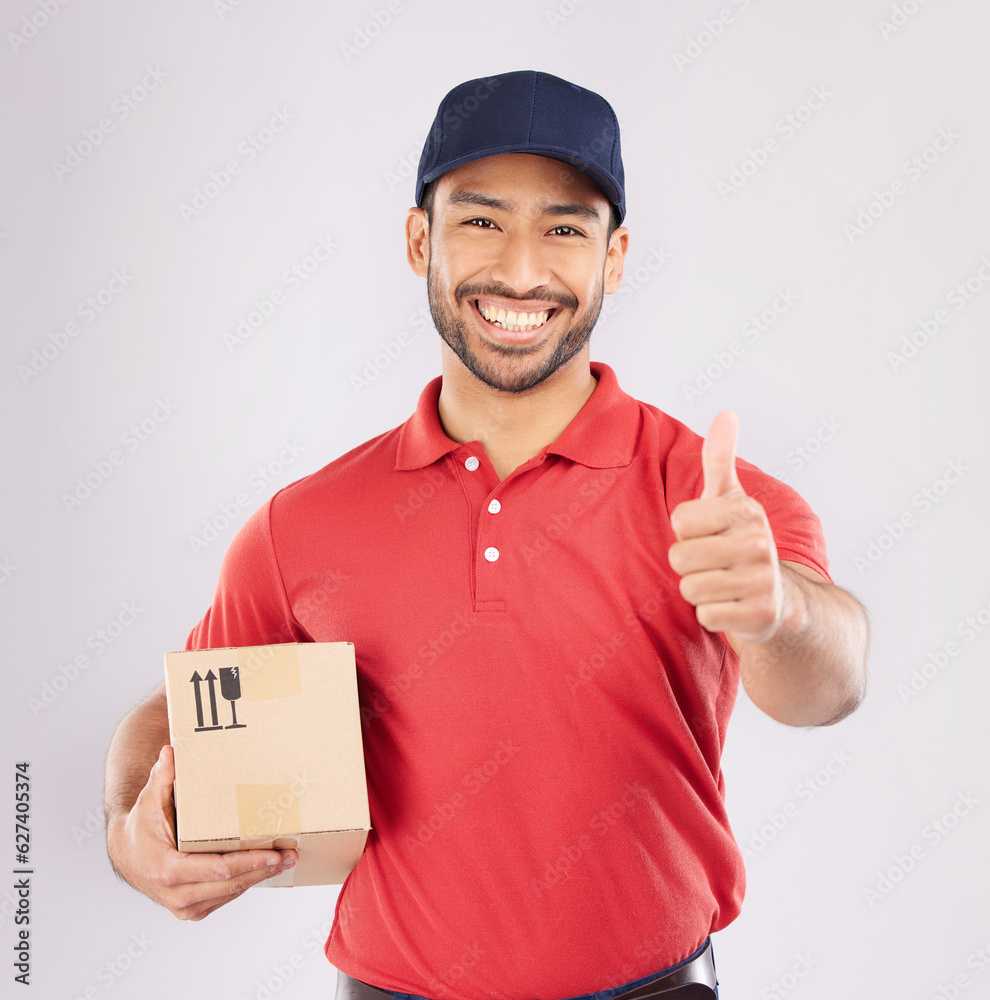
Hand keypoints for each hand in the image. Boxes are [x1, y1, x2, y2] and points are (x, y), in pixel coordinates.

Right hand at [107, 745, 296, 920]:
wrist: (126, 854)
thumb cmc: (142, 825)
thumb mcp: (149, 799)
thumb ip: (161, 777)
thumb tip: (170, 751)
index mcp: (168, 869)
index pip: (218, 870)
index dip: (249, 863)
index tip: (274, 854)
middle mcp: (176, 894)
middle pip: (230, 885)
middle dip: (263, 870)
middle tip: (291, 855)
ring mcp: (184, 906)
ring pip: (230, 894)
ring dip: (258, 877)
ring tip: (285, 861)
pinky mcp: (190, 910)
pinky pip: (224, 898)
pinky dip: (244, 883)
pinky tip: (263, 869)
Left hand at [668, 411, 783, 645]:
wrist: (779, 598)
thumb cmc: (739, 542)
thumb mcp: (730, 498)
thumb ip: (719, 457)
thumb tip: (726, 413)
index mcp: (745, 512)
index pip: (679, 521)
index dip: (685, 532)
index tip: (708, 534)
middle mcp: (758, 543)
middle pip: (680, 558)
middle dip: (689, 565)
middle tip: (713, 563)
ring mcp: (761, 581)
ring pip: (690, 589)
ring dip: (700, 591)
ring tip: (723, 583)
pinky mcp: (759, 616)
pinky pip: (706, 616)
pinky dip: (713, 615)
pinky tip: (732, 605)